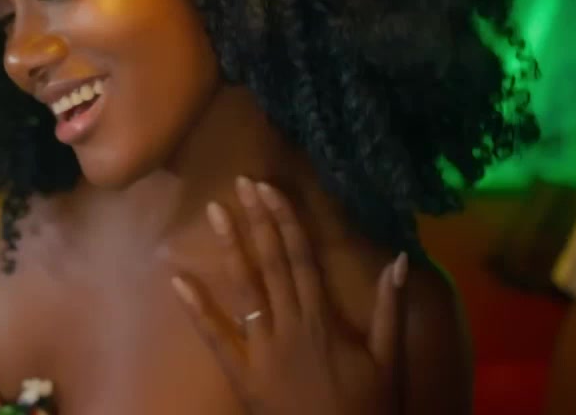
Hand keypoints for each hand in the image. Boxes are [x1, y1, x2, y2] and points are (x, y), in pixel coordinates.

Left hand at [171, 177, 408, 414]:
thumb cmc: (368, 409)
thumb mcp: (388, 359)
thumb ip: (390, 308)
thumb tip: (397, 258)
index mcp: (324, 320)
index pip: (302, 257)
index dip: (286, 219)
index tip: (270, 189)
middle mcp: (289, 326)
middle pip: (271, 263)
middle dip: (257, 221)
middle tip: (241, 183)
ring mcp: (261, 351)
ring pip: (244, 290)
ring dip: (230, 249)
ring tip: (214, 212)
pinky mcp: (242, 376)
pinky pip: (216, 339)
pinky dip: (196, 310)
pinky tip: (177, 280)